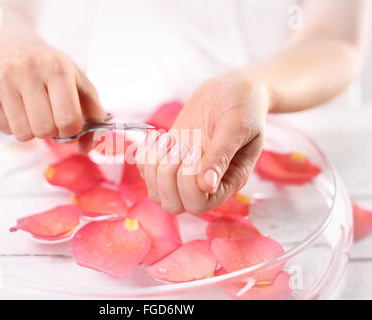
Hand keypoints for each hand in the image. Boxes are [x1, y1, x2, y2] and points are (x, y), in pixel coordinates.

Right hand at [0, 36, 105, 144]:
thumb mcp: (79, 83)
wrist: (11, 45)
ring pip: (23, 134)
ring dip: (33, 130)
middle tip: (50, 116)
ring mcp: (2, 79)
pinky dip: (14, 125)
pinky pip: (5, 130)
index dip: (72, 130)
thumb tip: (88, 147)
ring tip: (33, 111)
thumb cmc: (53, 71)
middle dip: (52, 131)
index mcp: (56, 67)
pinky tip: (16, 106)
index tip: (69, 122)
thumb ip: (93, 115)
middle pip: (44, 130)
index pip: (68, 120)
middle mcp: (27, 69)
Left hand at [136, 75, 269, 214]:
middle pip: (173, 205)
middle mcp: (204, 184)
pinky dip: (145, 155)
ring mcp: (184, 173)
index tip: (196, 147)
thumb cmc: (244, 106)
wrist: (232, 89)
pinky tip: (158, 135)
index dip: (187, 181)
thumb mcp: (238, 126)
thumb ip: (222, 154)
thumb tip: (207, 186)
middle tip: (181, 144)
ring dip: (155, 166)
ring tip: (169, 139)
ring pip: (156, 193)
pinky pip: (145, 171)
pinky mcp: (169, 158)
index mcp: (227, 182)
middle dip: (168, 175)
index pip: (198, 204)